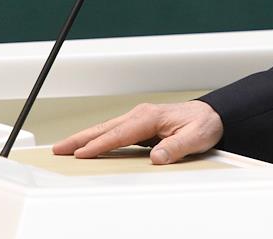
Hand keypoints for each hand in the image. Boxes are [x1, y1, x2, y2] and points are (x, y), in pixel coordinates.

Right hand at [52, 100, 223, 163]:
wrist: (213, 115)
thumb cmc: (204, 124)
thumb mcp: (195, 138)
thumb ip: (176, 148)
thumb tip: (157, 157)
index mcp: (150, 116)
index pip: (119, 133)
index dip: (99, 145)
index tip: (81, 153)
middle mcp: (141, 114)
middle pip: (105, 128)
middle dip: (80, 138)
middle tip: (59, 148)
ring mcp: (139, 119)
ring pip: (106, 129)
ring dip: (85, 138)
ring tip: (65, 148)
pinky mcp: (140, 125)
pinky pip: (114, 132)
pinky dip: (98, 138)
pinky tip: (88, 146)